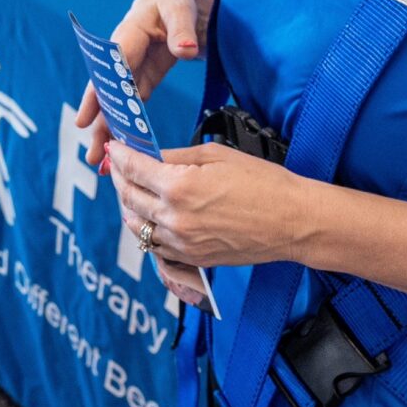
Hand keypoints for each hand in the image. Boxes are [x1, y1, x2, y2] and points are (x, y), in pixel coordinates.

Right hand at [74, 0, 204, 167]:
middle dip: (99, 121)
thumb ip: (182, 27)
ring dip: (107, 128)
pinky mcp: (143, 77)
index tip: (88, 118)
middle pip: (107, 89)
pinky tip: (120, 144)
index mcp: (130, 30)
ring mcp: (132, 67)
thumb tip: (185, 49)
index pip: (113, 66)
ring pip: (115, 101)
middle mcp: (124, 52)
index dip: (100, 92)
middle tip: (93, 151)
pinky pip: (130, 103)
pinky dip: (125, 123)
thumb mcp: (181, 6)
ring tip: (98, 159)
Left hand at [106, 140, 315, 307]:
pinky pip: (156, 245)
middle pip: (129, 197)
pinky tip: (150, 216)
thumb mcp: (217, 155)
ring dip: (129, 205)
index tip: (113, 147)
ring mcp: (182, 243)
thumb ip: (177, 156)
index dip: (119, 155)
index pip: (133, 169)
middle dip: (119, 177)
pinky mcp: (192, 258)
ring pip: (137, 225)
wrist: (293, 222)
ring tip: (131, 189)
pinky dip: (147, 229)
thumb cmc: (263, 184)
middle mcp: (174, 218)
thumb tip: (152, 156)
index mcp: (179, 187)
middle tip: (117, 165)